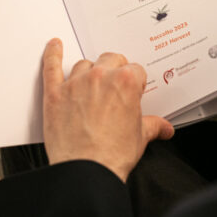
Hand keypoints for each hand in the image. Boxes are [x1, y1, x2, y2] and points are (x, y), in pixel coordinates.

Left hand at [42, 39, 174, 181]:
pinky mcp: (55, 93)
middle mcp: (101, 77)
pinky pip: (51, 66)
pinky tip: (54, 46)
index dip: (135, 82)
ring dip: (90, 71)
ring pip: (84, 64)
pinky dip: (52, 53)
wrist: (86, 171)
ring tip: (92, 84)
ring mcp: (76, 83)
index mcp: (125, 83)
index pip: (135, 69)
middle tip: (115, 86)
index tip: (134, 91)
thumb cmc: (112, 155)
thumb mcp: (140, 138)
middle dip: (115, 70)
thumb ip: (153, 126)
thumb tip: (164, 127)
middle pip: (111, 59)